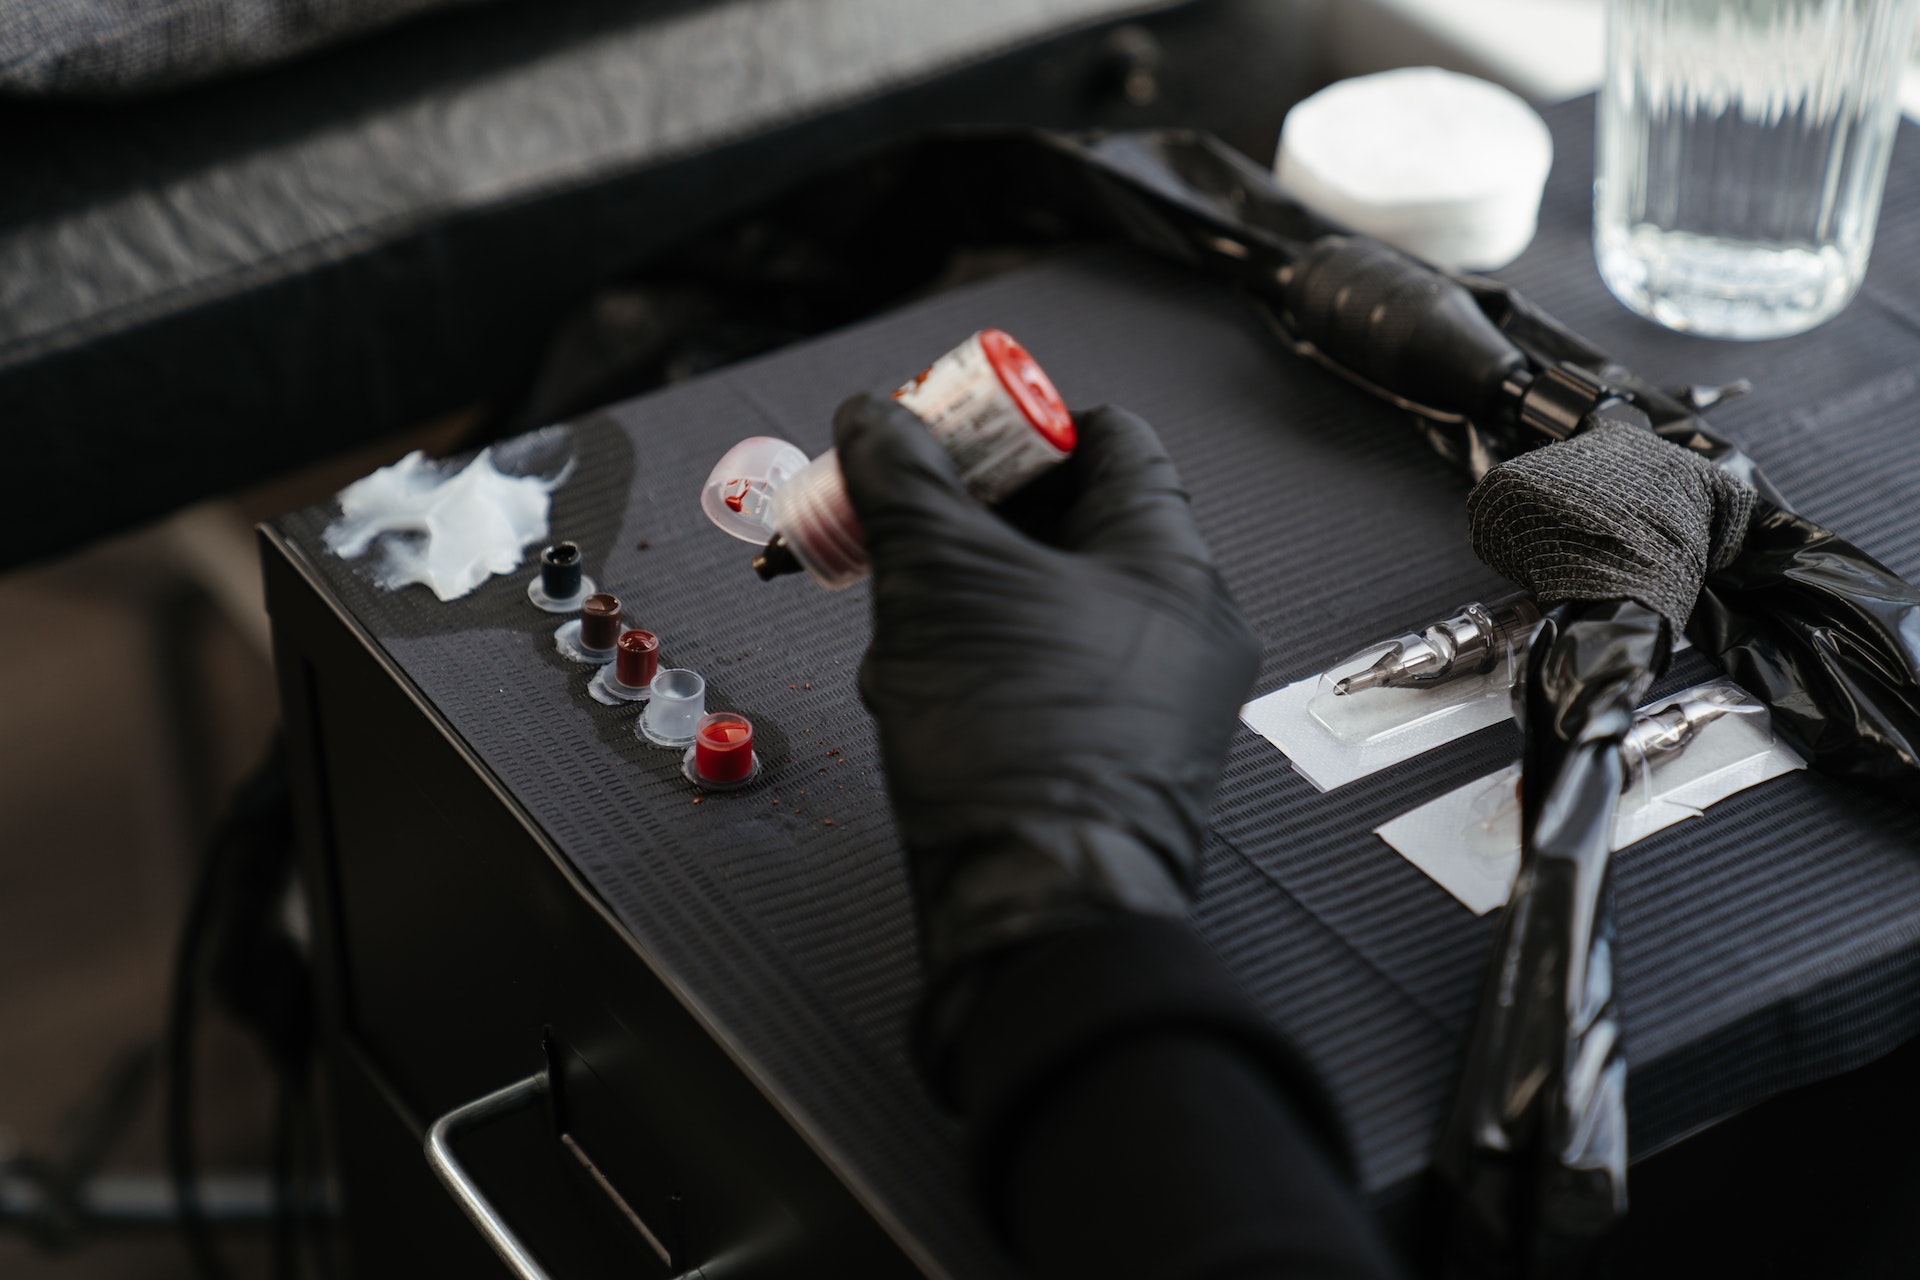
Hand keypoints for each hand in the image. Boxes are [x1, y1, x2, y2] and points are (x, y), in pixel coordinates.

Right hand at [833, 394, 1260, 988]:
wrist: (1039, 909)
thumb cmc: (1018, 749)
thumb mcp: (938, 579)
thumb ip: (904, 480)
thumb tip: (876, 417)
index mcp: (1169, 562)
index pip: (1107, 438)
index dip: (1018, 424)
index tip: (945, 435)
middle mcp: (1181, 627)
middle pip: (1069, 521)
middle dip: (968, 519)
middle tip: (900, 520)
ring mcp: (1153, 698)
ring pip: (1044, 602)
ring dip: (960, 595)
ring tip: (900, 619)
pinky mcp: (1115, 757)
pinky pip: (1044, 673)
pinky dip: (977, 663)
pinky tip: (919, 688)